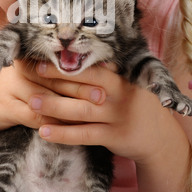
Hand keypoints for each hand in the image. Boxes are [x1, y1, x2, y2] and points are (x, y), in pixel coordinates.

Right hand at [0, 59, 107, 135]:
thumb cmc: (13, 86)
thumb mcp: (30, 73)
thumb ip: (54, 71)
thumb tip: (93, 69)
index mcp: (29, 56)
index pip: (59, 62)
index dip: (81, 69)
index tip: (102, 75)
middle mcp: (19, 69)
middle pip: (54, 79)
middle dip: (80, 88)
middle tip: (102, 96)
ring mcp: (11, 88)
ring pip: (46, 100)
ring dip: (69, 109)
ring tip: (91, 115)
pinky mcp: (7, 108)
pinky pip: (35, 118)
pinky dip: (54, 125)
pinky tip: (71, 130)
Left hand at [28, 62, 180, 163]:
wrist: (158, 136)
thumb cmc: (133, 102)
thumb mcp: (127, 82)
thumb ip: (106, 71)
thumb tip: (74, 54)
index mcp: (121, 76)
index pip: (92, 65)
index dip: (69, 62)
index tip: (47, 56)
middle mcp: (120, 93)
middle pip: (84, 84)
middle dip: (57, 79)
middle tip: (32, 73)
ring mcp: (117, 116)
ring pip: (81, 110)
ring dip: (55, 106)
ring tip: (32, 102)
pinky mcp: (114, 136)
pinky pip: (84, 135)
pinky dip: (63, 134)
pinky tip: (44, 131)